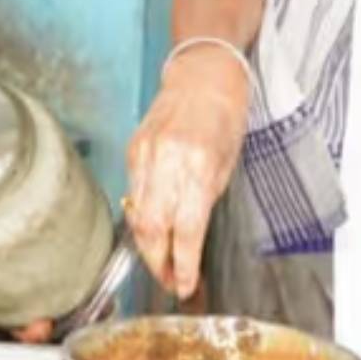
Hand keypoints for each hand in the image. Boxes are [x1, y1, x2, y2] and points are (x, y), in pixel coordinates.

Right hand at [126, 45, 249, 298]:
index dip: (182, 264)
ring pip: (136, 216)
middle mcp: (168, 161)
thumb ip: (206, 200)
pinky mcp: (133, 149)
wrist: (203, 75)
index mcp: (200, 166)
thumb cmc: (225, 115)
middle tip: (168, 278)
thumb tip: (189, 239)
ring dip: (147, 244)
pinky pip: (132, 192)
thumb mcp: (228, 162)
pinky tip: (151, 223)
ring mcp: (146, 154)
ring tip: (159, 259)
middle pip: (153, 228)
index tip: (183, 284)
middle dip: (158, 261)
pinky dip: (140, 213)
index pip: (186, 230)